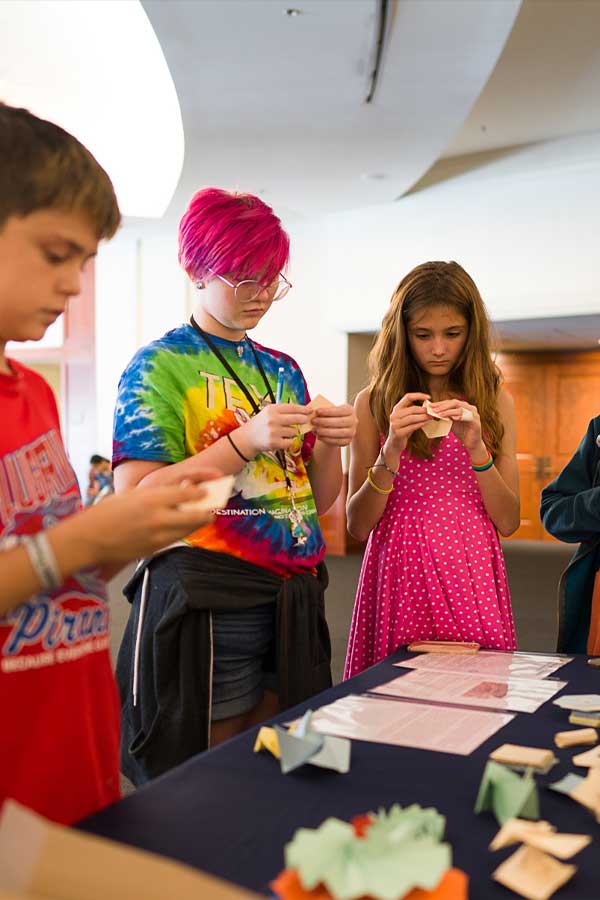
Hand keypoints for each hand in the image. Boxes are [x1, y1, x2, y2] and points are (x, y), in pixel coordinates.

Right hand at [78, 482, 218, 564]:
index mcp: (151, 498)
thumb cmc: (105, 512)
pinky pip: (177, 539)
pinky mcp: (154, 549)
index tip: (207, 489)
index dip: (202, 492)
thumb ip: (155, 494)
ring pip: (189, 530)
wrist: (88, 540)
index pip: (188, 494)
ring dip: (199, 523)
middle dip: (208, 511)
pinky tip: (185, 528)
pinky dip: (184, 532)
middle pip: (196, 515)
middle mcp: (158, 517)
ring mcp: (157, 536)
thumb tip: (178, 491)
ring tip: (204, 517)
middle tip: (213, 507)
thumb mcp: (130, 495)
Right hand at [237, 403, 310, 455]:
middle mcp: (272, 420)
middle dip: (303, 419)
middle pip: (296, 419)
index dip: (303, 409)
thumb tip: (302, 411)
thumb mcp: (268, 413)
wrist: (247, 439)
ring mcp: (273, 432)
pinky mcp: (274, 443)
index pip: (292, 407)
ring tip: (282, 433)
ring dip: (292, 433)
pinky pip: (290, 442)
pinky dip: (288, 442)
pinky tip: (280, 440)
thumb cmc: (261, 424)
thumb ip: (283, 411)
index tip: (310, 410)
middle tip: (305, 420)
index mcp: (271, 410)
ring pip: (294, 432)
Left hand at [312, 404, 356, 446]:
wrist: (334, 428)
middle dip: (325, 421)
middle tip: (313, 421)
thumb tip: (312, 411)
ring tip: (314, 429)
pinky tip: (319, 436)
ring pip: (339, 432)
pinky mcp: (348, 441)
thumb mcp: (328, 411)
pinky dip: (327, 439)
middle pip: (340, 422)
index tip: (317, 411)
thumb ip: (323, 410)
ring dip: (325, 431)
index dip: (329, 411)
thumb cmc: (330, 416)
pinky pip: (337, 441)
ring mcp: (352, 432)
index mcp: (350, 410)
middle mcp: (353, 421)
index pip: (340, 410)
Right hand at [387, 393, 430, 452]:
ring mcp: (395, 424)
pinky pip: (412, 427)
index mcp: (396, 409)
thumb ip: (413, 412)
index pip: (407, 397)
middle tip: (432, 411)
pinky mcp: (398, 433)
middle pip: (412, 409)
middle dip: (424, 410)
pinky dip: (420, 424)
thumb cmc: (403, 429)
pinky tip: (426, 423)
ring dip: (423, 417)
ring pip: (412, 418)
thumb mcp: (406, 418)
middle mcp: (394, 415)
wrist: (394, 444)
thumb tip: (428, 406)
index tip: (429, 397)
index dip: (419, 395)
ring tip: (431, 417)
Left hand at [428, 398, 482, 451]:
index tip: (430, 406)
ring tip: (439, 414)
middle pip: (455, 402)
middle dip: (443, 406)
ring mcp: (474, 413)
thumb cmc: (461, 432)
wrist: (471, 443)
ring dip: (448, 411)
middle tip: (433, 409)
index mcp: (463, 406)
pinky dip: (458, 416)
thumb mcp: (451, 422)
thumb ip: (445, 416)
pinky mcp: (476, 421)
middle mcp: (469, 407)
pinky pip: (466, 417)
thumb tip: (432, 412)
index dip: (440, 403)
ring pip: (460, 408)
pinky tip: (452, 418)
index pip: (450, 402)